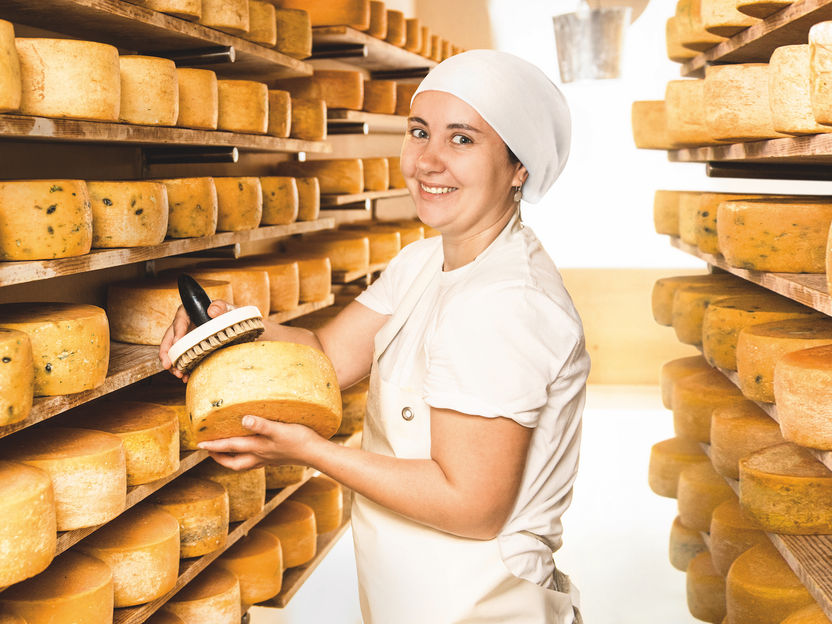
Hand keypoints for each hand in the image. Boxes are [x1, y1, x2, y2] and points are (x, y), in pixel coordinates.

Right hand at [158, 299, 231, 380]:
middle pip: (169, 339)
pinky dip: (182, 368)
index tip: (177, 342)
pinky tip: (185, 377)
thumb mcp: (226, 309)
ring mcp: (184, 339)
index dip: (177, 332)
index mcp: (187, 313)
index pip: (179, 321)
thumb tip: (212, 311)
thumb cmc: (227, 315)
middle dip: (166, 353)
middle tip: (168, 365)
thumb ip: (220, 307)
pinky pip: (182, 359)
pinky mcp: (189, 349)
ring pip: (173, 352)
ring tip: (179, 375)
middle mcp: (182, 327)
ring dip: (173, 364)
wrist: (233, 325)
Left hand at [197, 415, 322, 470]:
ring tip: (225, 453)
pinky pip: (256, 461)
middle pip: (233, 462)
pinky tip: (253, 451)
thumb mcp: (280, 429)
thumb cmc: (299, 439)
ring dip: (231, 459)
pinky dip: (248, 458)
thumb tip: (244, 420)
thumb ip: (262, 425)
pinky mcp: (276, 458)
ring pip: (244, 464)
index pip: (230, 447)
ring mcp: (268, 459)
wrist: (316, 453)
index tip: (199, 444)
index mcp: (257, 447)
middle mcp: (260, 455)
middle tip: (209, 451)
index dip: (213, 445)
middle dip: (219, 457)